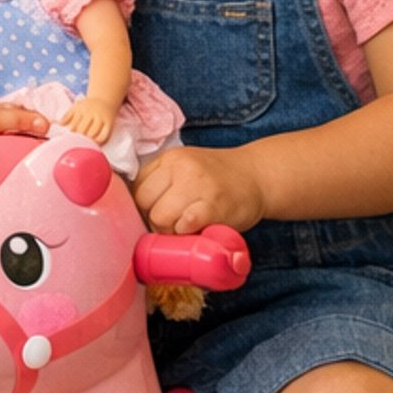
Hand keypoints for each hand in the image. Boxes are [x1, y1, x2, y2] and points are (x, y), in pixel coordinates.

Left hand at [58, 100, 113, 144]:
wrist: (104, 99)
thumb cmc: (87, 106)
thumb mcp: (76, 107)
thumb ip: (67, 116)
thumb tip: (59, 124)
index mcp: (81, 110)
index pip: (73, 125)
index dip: (70, 134)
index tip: (69, 139)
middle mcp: (91, 113)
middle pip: (82, 130)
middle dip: (78, 137)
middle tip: (77, 143)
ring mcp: (100, 118)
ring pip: (92, 133)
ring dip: (87, 140)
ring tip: (85, 144)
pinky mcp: (109, 123)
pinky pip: (104, 135)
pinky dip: (99, 141)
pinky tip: (95, 142)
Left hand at [134, 146, 267, 235]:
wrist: (258, 176)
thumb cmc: (218, 178)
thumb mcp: (187, 167)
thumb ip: (162, 181)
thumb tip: (134, 209)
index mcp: (170, 157)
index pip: (137, 186)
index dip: (144, 206)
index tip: (159, 213)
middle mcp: (181, 167)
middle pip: (144, 203)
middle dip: (154, 220)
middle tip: (174, 225)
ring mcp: (197, 184)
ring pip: (159, 217)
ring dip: (170, 231)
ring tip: (187, 228)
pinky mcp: (213, 205)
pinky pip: (183, 225)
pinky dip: (186, 234)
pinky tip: (198, 230)